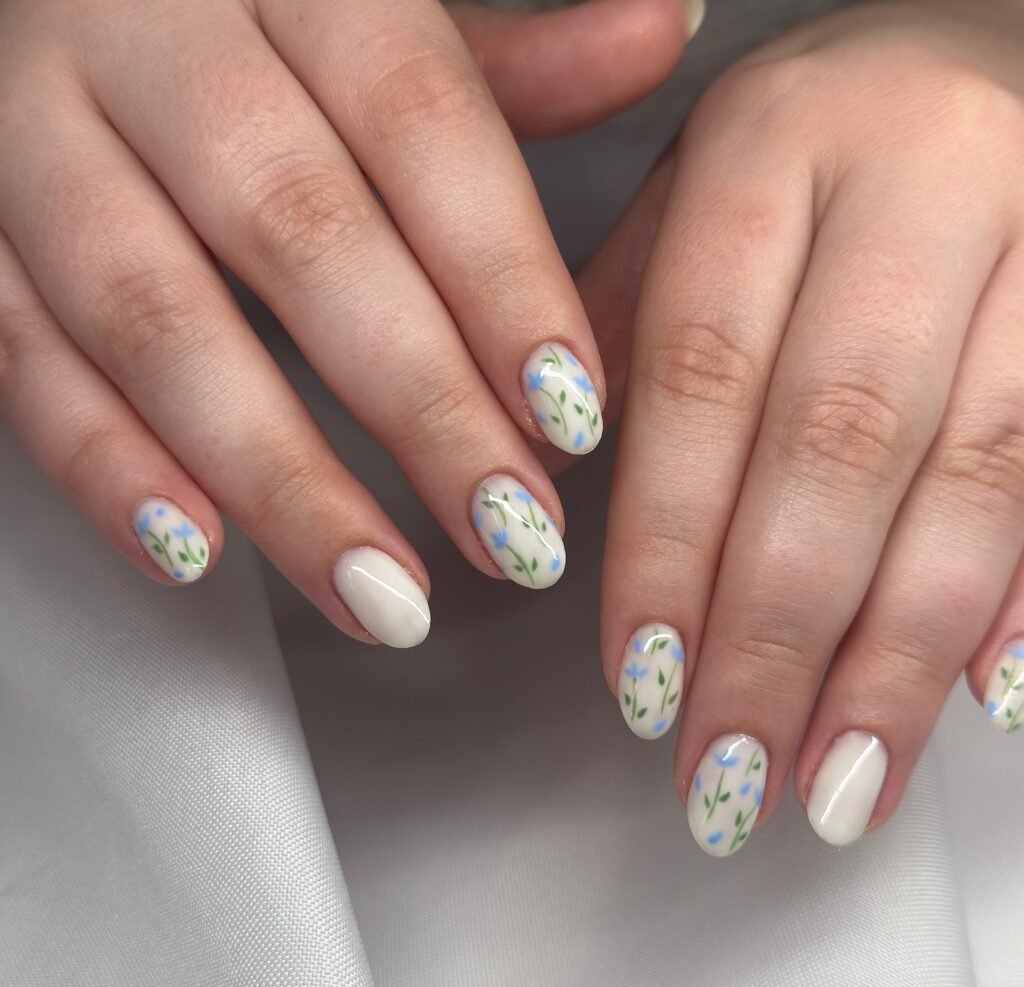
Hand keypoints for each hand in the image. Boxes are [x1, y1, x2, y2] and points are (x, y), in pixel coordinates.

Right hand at [0, 0, 696, 647]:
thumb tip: (658, 31)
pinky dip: (104, 464)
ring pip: (156, 319)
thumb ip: (506, 56)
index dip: (502, 279)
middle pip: (299, 234)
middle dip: (418, 404)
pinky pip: (21, 359)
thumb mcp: (376, 10)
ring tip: (382, 589)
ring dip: (279, 475)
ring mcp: (32, 138)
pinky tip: (197, 550)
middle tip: (510, 532)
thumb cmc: (243, 14)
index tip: (570, 413)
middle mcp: (145, 38)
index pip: (420, 124)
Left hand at [596, 0, 1023, 852]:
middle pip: (836, 442)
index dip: (666, 545)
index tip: (642, 682)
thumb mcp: (701, 183)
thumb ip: (627, 317)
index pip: (700, 375)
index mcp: (775, 139)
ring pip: (971, 474)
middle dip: (775, 633)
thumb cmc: (821, 137)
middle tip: (729, 774)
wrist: (985, 45)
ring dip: (894, 654)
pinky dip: (1022, 592)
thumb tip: (563, 488)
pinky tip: (978, 698)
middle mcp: (923, 172)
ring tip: (834, 783)